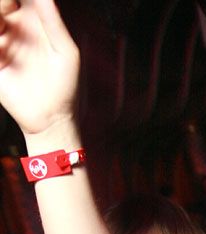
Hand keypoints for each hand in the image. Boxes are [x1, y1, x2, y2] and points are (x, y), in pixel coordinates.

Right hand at [0, 0, 78, 136]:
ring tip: (5, 31)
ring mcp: (2, 42)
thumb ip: (54, 23)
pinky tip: (3, 52)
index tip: (18, 2)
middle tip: (10, 8)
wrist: (50, 118)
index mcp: (35, 20)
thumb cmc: (64, 86)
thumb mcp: (66, 53)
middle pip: (4, 4)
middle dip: (4, 3)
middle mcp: (15, 27)